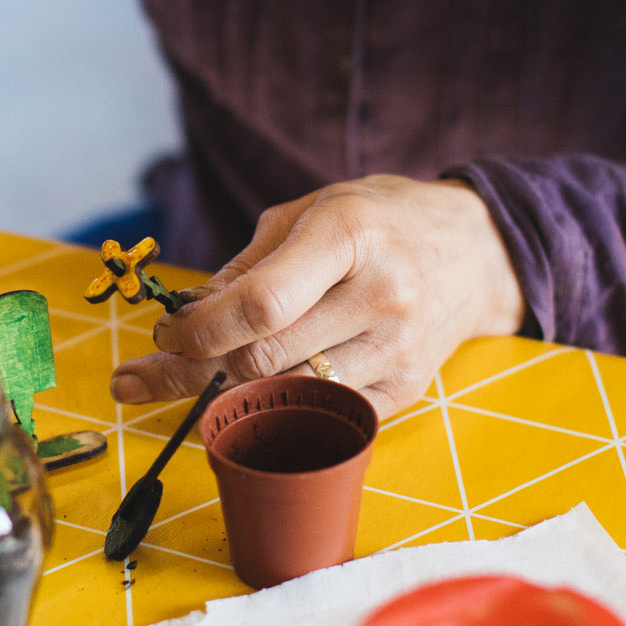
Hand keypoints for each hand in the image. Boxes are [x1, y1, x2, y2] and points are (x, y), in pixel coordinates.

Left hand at [109, 176, 525, 417]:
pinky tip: (248, 396)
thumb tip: (182, 318)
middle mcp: (381, 295)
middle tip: (149, 371)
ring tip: (185, 383)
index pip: (259, 304)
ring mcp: (397, 349)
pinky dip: (276, 407)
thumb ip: (245, 266)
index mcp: (349, 236)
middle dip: (192, 371)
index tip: (165, 334)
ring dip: (226, 395)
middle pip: (264, 359)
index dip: (200, 331)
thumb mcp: (309, 213)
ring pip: (286, 395)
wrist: (476, 252)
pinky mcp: (405, 390)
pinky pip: (320, 412)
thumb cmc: (379, 221)